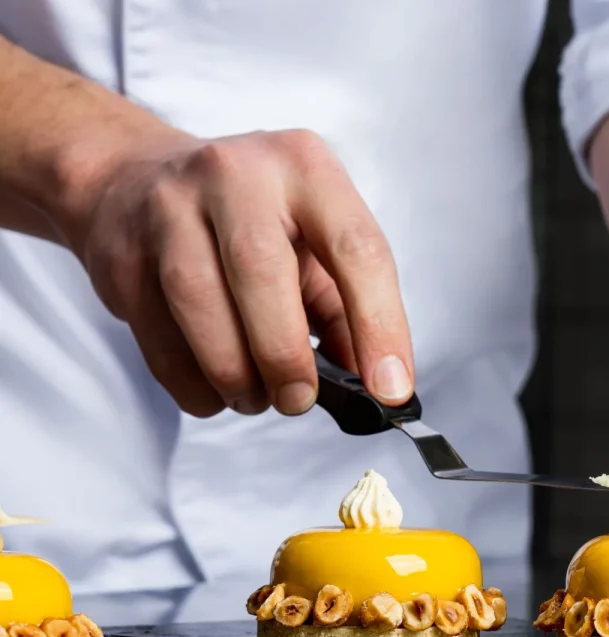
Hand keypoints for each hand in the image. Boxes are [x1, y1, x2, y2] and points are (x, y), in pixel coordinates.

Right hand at [65, 129, 411, 416]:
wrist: (133, 179)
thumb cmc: (249, 220)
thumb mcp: (314, 243)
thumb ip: (347, 310)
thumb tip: (378, 384)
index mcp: (306, 168)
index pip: (357, 248)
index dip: (380, 325)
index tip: (390, 387)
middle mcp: (235, 174)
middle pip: (261, 271)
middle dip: (285, 353)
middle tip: (299, 400)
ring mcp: (168, 206)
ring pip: (199, 301)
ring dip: (234, 371)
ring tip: (255, 398)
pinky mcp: (120, 251)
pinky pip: (156, 335)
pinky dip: (192, 381)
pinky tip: (215, 390)